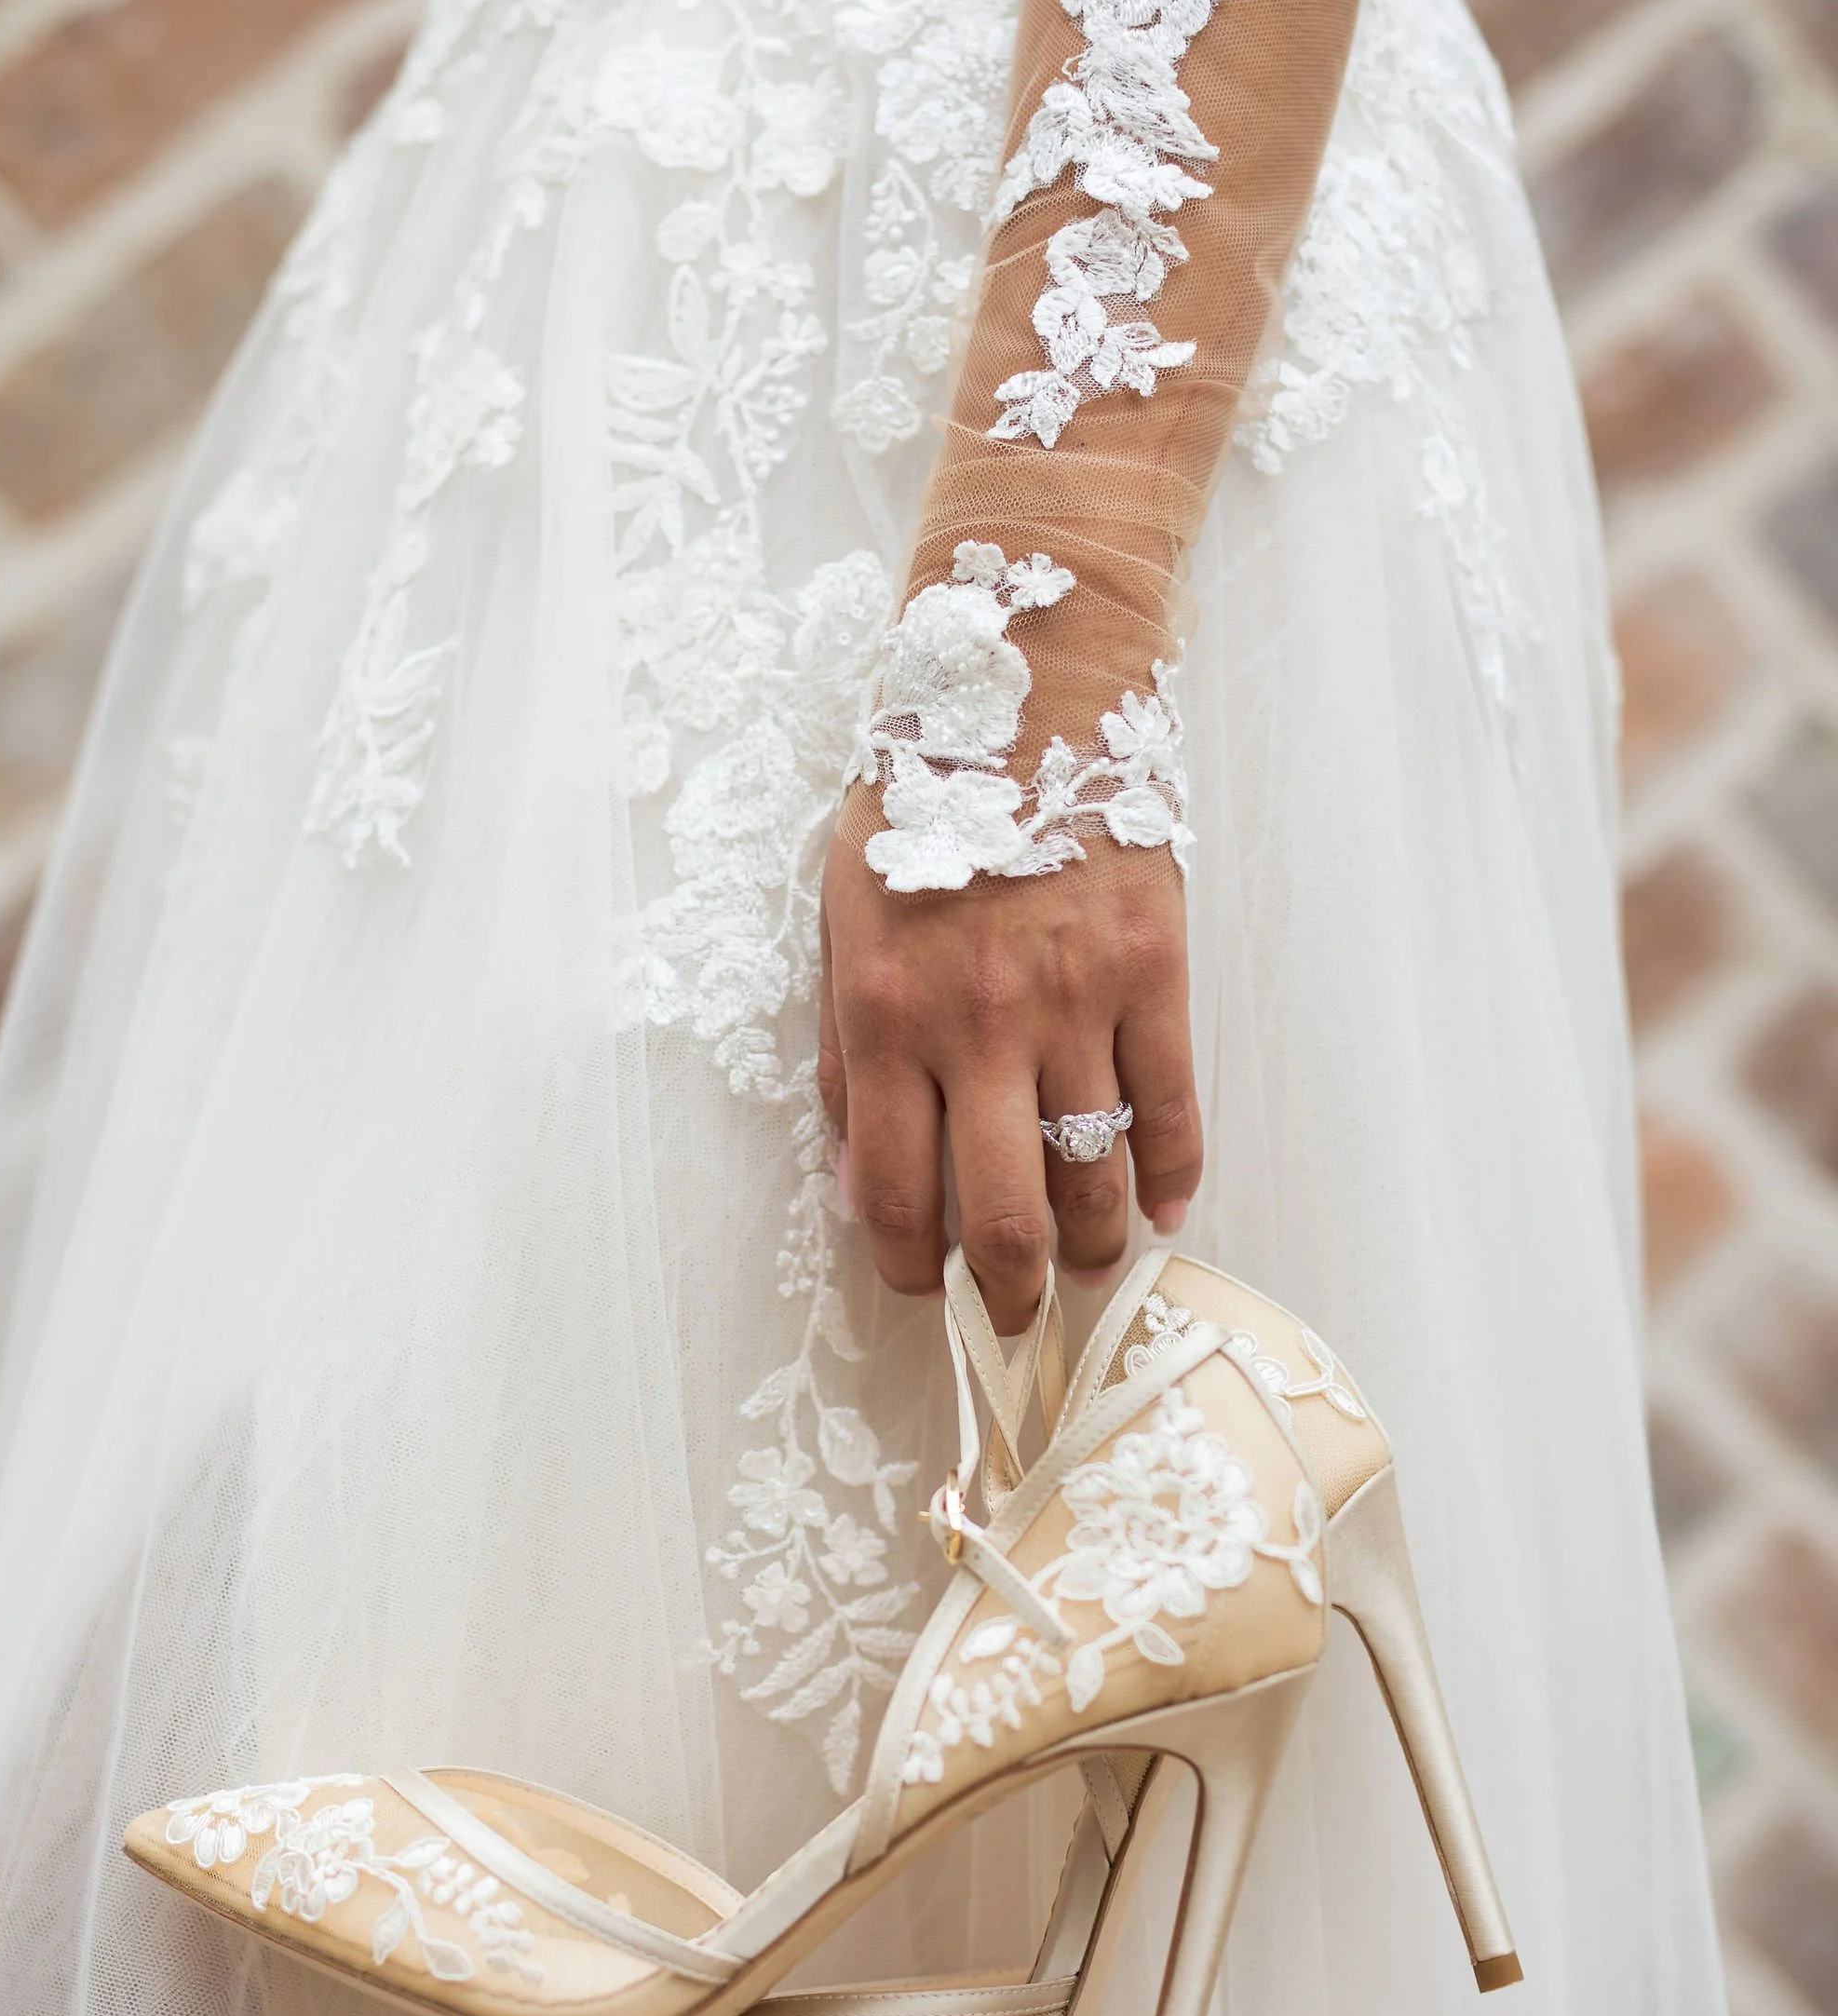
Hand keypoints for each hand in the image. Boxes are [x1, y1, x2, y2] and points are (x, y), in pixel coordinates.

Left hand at [817, 830, 1203, 1333]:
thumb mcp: (841, 922)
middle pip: (1001, 1214)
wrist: (1024, 697)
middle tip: (1020, 1319)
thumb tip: (861, 1180)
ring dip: (1095, 1247)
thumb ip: (842, 1055)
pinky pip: (1171, 1104)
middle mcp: (979, 1026)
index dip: (911, 1268)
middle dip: (1011, 1293)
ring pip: (1093, 1173)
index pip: (893, 1193)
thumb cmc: (921, 807)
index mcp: (884, 1018)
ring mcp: (1074, 1002)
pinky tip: (1163, 1210)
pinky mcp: (1154, 974)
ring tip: (1090, 1268)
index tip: (928, 1291)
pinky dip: (1174, 1174)